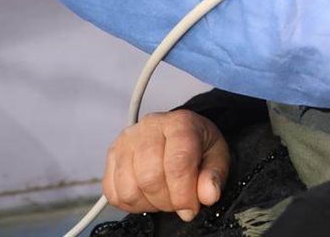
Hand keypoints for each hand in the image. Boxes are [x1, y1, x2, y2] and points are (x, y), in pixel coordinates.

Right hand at [103, 110, 230, 220]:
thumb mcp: (217, 157)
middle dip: (167, 200)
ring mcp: (126, 141)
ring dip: (149, 203)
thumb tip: (208, 195)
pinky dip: (131, 204)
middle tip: (179, 202)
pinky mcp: (112, 156)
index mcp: (179, 123)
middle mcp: (149, 127)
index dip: (184, 193)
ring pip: (129, 188)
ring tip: (164, 196)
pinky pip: (113, 193)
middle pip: (150, 177)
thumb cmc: (198, 145)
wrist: (180, 134)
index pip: (177, 163)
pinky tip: (147, 195)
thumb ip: (214, 176)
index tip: (191, 207)